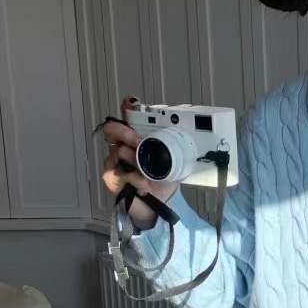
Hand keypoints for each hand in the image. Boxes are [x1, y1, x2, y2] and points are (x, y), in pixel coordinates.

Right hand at [102, 96, 179, 226]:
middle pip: (112, 130)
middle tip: (138, 140)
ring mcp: (114, 163)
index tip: (131, 102)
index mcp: (137, 140)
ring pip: (118, 152)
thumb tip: (195, 136)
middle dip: (125, 132)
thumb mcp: (175, 162)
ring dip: (134, 160)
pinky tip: (144, 185)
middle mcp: (121, 147)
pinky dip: (134, 179)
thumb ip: (180, 148)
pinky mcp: (111, 179)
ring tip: (146, 172)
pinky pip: (120, 174)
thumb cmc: (163, 180)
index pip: (127, 119)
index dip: (127, 108)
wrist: (158, 205)